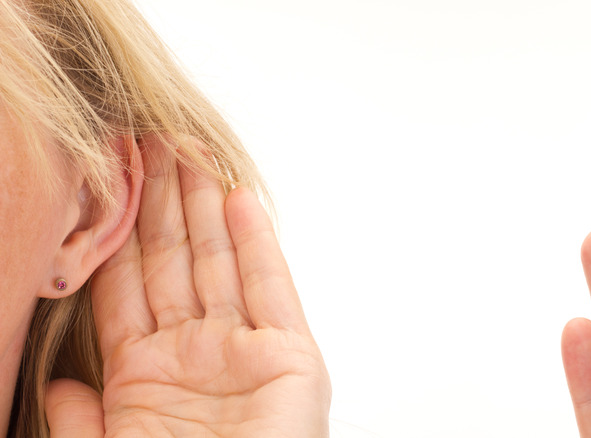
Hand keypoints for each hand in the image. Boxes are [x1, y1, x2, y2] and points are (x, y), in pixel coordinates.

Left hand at [46, 136, 330, 436]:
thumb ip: (82, 424)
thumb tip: (62, 381)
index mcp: (146, 378)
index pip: (127, 287)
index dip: (116, 233)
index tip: (107, 183)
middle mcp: (196, 355)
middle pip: (174, 262)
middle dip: (161, 202)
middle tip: (151, 142)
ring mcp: (245, 351)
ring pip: (220, 263)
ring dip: (203, 206)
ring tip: (188, 150)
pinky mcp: (291, 356)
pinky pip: (271, 288)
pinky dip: (258, 243)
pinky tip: (237, 198)